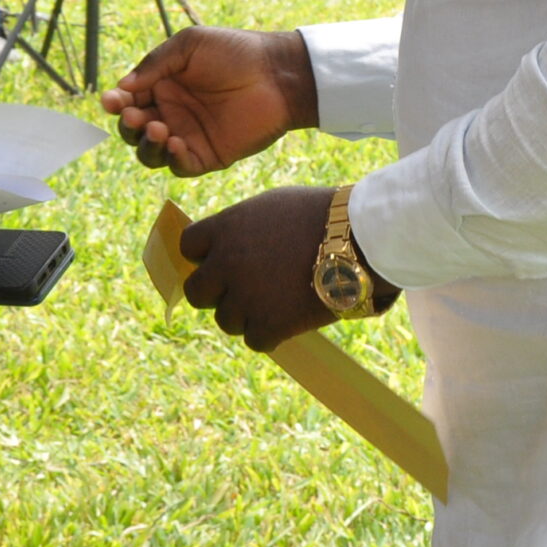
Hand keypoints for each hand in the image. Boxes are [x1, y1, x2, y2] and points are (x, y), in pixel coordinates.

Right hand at [100, 27, 316, 177]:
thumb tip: (123, 87)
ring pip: (151, 153)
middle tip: (134, 116)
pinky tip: (175, 141)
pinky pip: (179, 166)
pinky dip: (171, 158)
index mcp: (163, 86)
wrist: (277, 74)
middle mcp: (171, 113)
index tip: (111, 101)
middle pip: (133, 130)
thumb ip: (155, 64)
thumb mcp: (189, 46)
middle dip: (127, 125)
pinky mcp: (207, 156)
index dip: (115, 103)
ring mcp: (187, 136)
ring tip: (157, 128)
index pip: (128, 100)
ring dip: (146, 144)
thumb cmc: (235, 52)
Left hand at [181, 186, 346, 352]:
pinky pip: (254, 340)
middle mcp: (226, 264)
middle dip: (216, 293)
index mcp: (225, 229)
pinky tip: (288, 319)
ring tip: (275, 302)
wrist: (358, 240)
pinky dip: (270, 334)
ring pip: (225, 321)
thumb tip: (223, 243)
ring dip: (246, 315)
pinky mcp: (269, 324)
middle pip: (196, 292)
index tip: (224, 260)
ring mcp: (245, 297)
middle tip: (242, 291)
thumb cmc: (320, 215)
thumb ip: (240, 227)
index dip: (205, 256)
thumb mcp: (271, 206)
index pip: (188, 247)